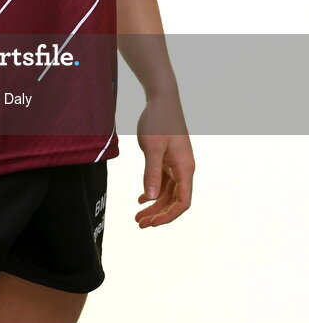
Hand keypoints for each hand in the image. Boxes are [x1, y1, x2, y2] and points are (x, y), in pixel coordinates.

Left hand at [134, 92, 194, 227]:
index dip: (169, 216)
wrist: (161, 98)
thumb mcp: (152, 147)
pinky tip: (141, 199)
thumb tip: (152, 198)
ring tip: (138, 216)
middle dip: (158, 214)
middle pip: (174, 200)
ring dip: (154, 205)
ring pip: (167, 192)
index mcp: (184, 168)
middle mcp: (183, 169)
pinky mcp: (168, 159)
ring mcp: (176, 164)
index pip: (183, 202)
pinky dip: (153, 191)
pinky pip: (163, 181)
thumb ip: (152, 173)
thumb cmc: (159, 120)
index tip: (152, 223)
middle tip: (139, 223)